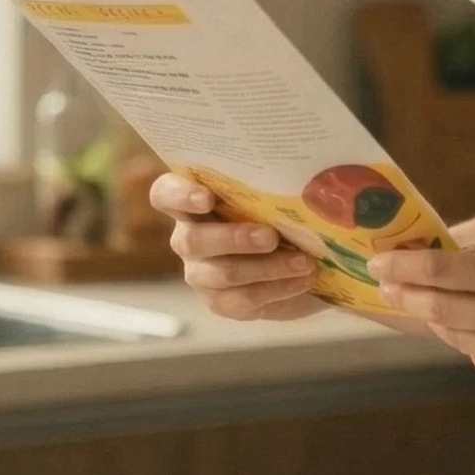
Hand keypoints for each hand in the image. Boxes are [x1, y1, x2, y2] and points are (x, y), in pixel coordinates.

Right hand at [148, 172, 323, 322]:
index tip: (207, 198)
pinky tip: (303, 280)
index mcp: (194, 201)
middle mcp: (189, 237)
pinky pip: (242, 300)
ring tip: (304, 262)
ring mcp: (201, 273)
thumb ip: (277, 182)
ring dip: (268, 268)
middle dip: (235, 238)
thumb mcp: (281, 195)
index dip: (179, 195)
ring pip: (222, 274)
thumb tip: (308, 173)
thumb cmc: (286, 214)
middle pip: (192, 240)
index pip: (165, 194)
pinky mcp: (220, 302)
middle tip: (271, 236)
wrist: (306, 261)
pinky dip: (277, 289)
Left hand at [369, 234, 474, 391]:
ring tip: (433, 303)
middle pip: (442, 311)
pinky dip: (472, 343)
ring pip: (459, 340)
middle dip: (409, 296)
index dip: (406, 269)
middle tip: (388, 285)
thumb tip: (448, 258)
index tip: (379, 264)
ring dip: (440, 320)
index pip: (446, 274)